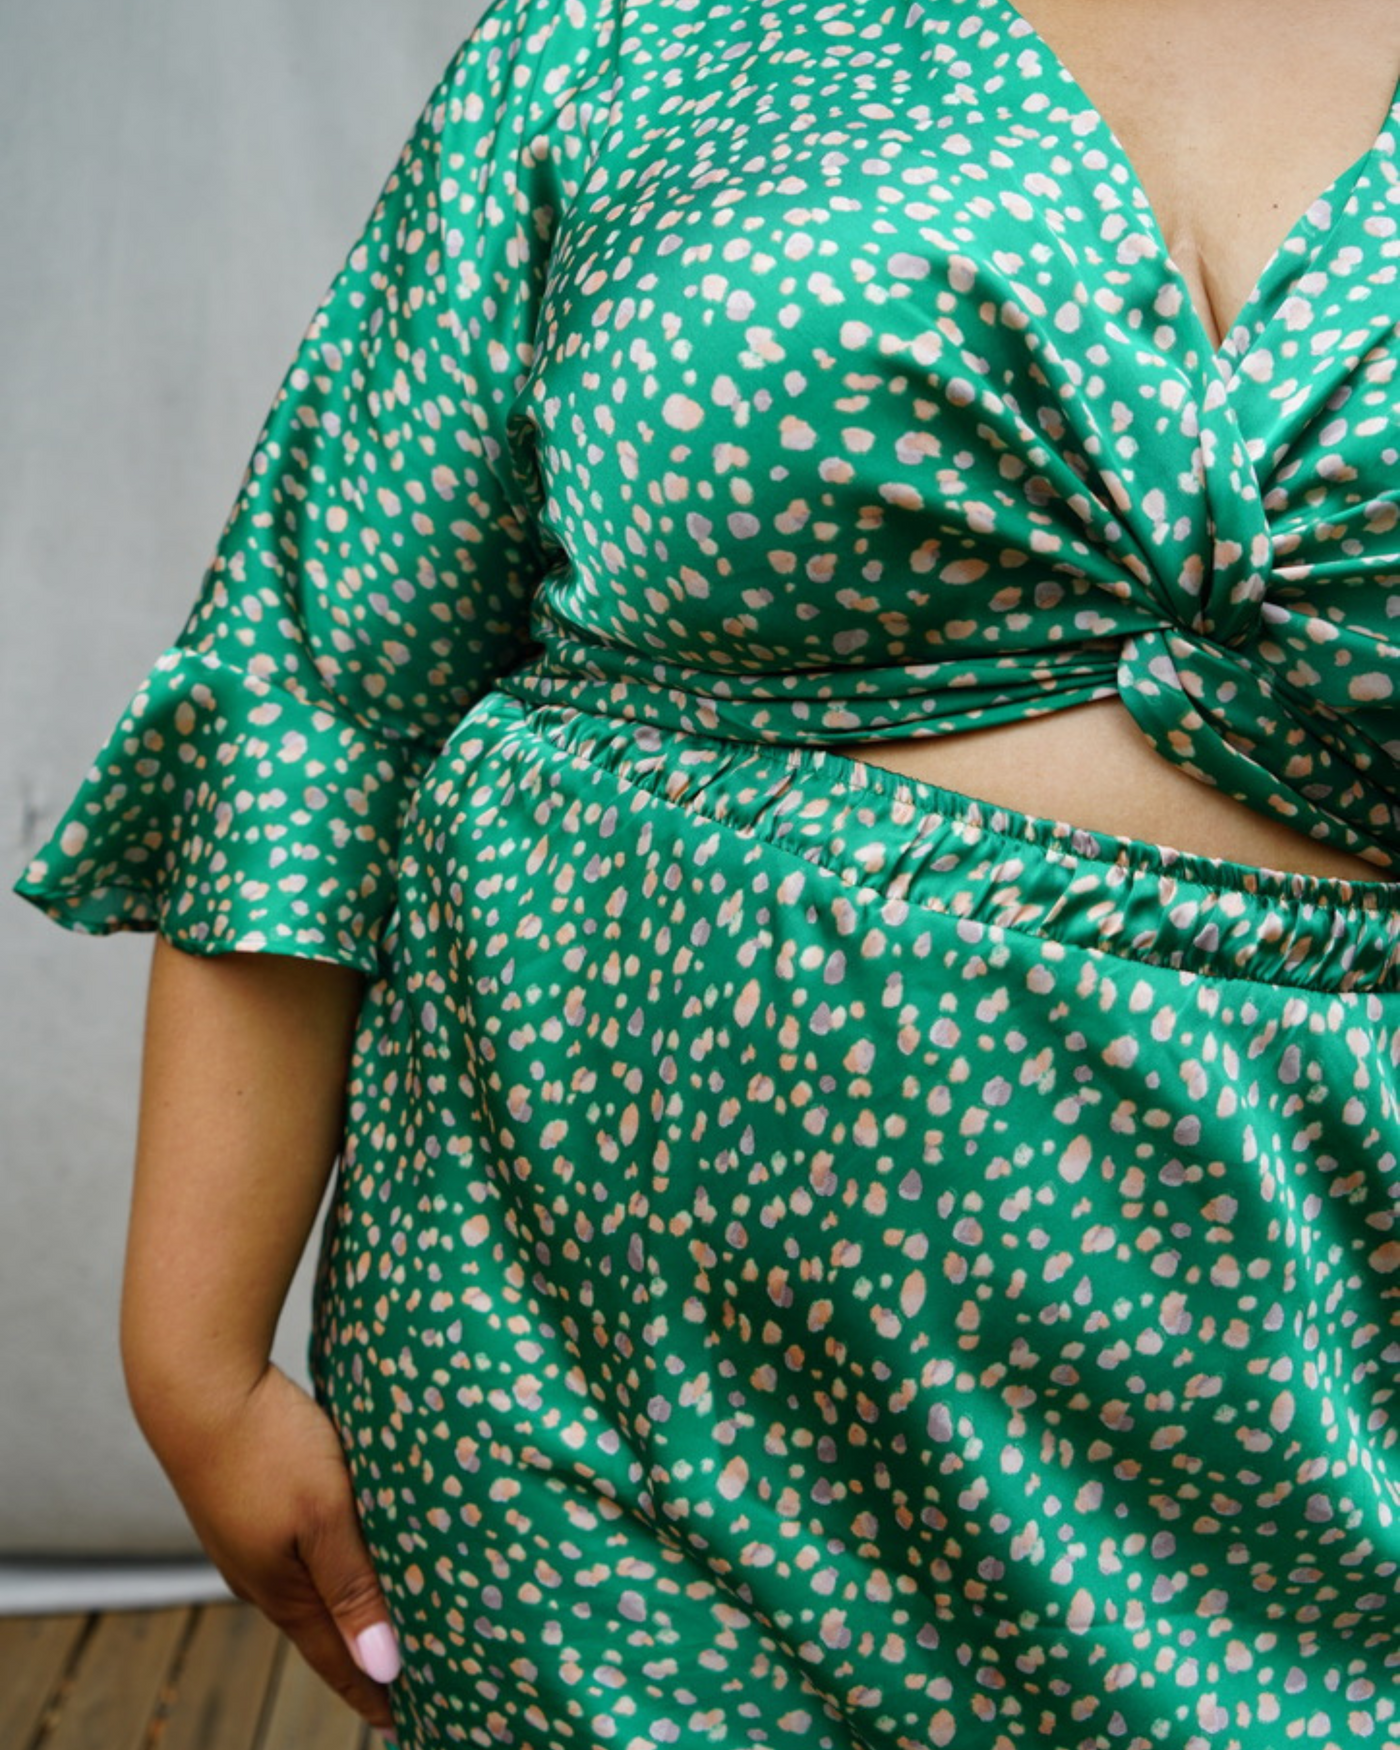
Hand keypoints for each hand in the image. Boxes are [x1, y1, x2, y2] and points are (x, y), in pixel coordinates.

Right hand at [139, 1359, 402, 1735]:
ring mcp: (243, 1539)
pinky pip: (292, 1550)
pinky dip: (323, 1567)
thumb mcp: (326, 1514)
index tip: (403, 1724)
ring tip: (374, 1624)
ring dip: (341, 1607)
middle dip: (359, 1655)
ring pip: (306, 1586)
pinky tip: (334, 1556)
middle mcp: (258, 1574)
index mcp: (281, 1588)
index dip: (371, 1689)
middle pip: (321, 1627)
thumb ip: (354, 1587)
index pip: (335, 1657)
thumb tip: (383, 1666)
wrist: (196, 1385)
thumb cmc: (269, 1446)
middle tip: (401, 1680)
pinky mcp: (240, 1503)